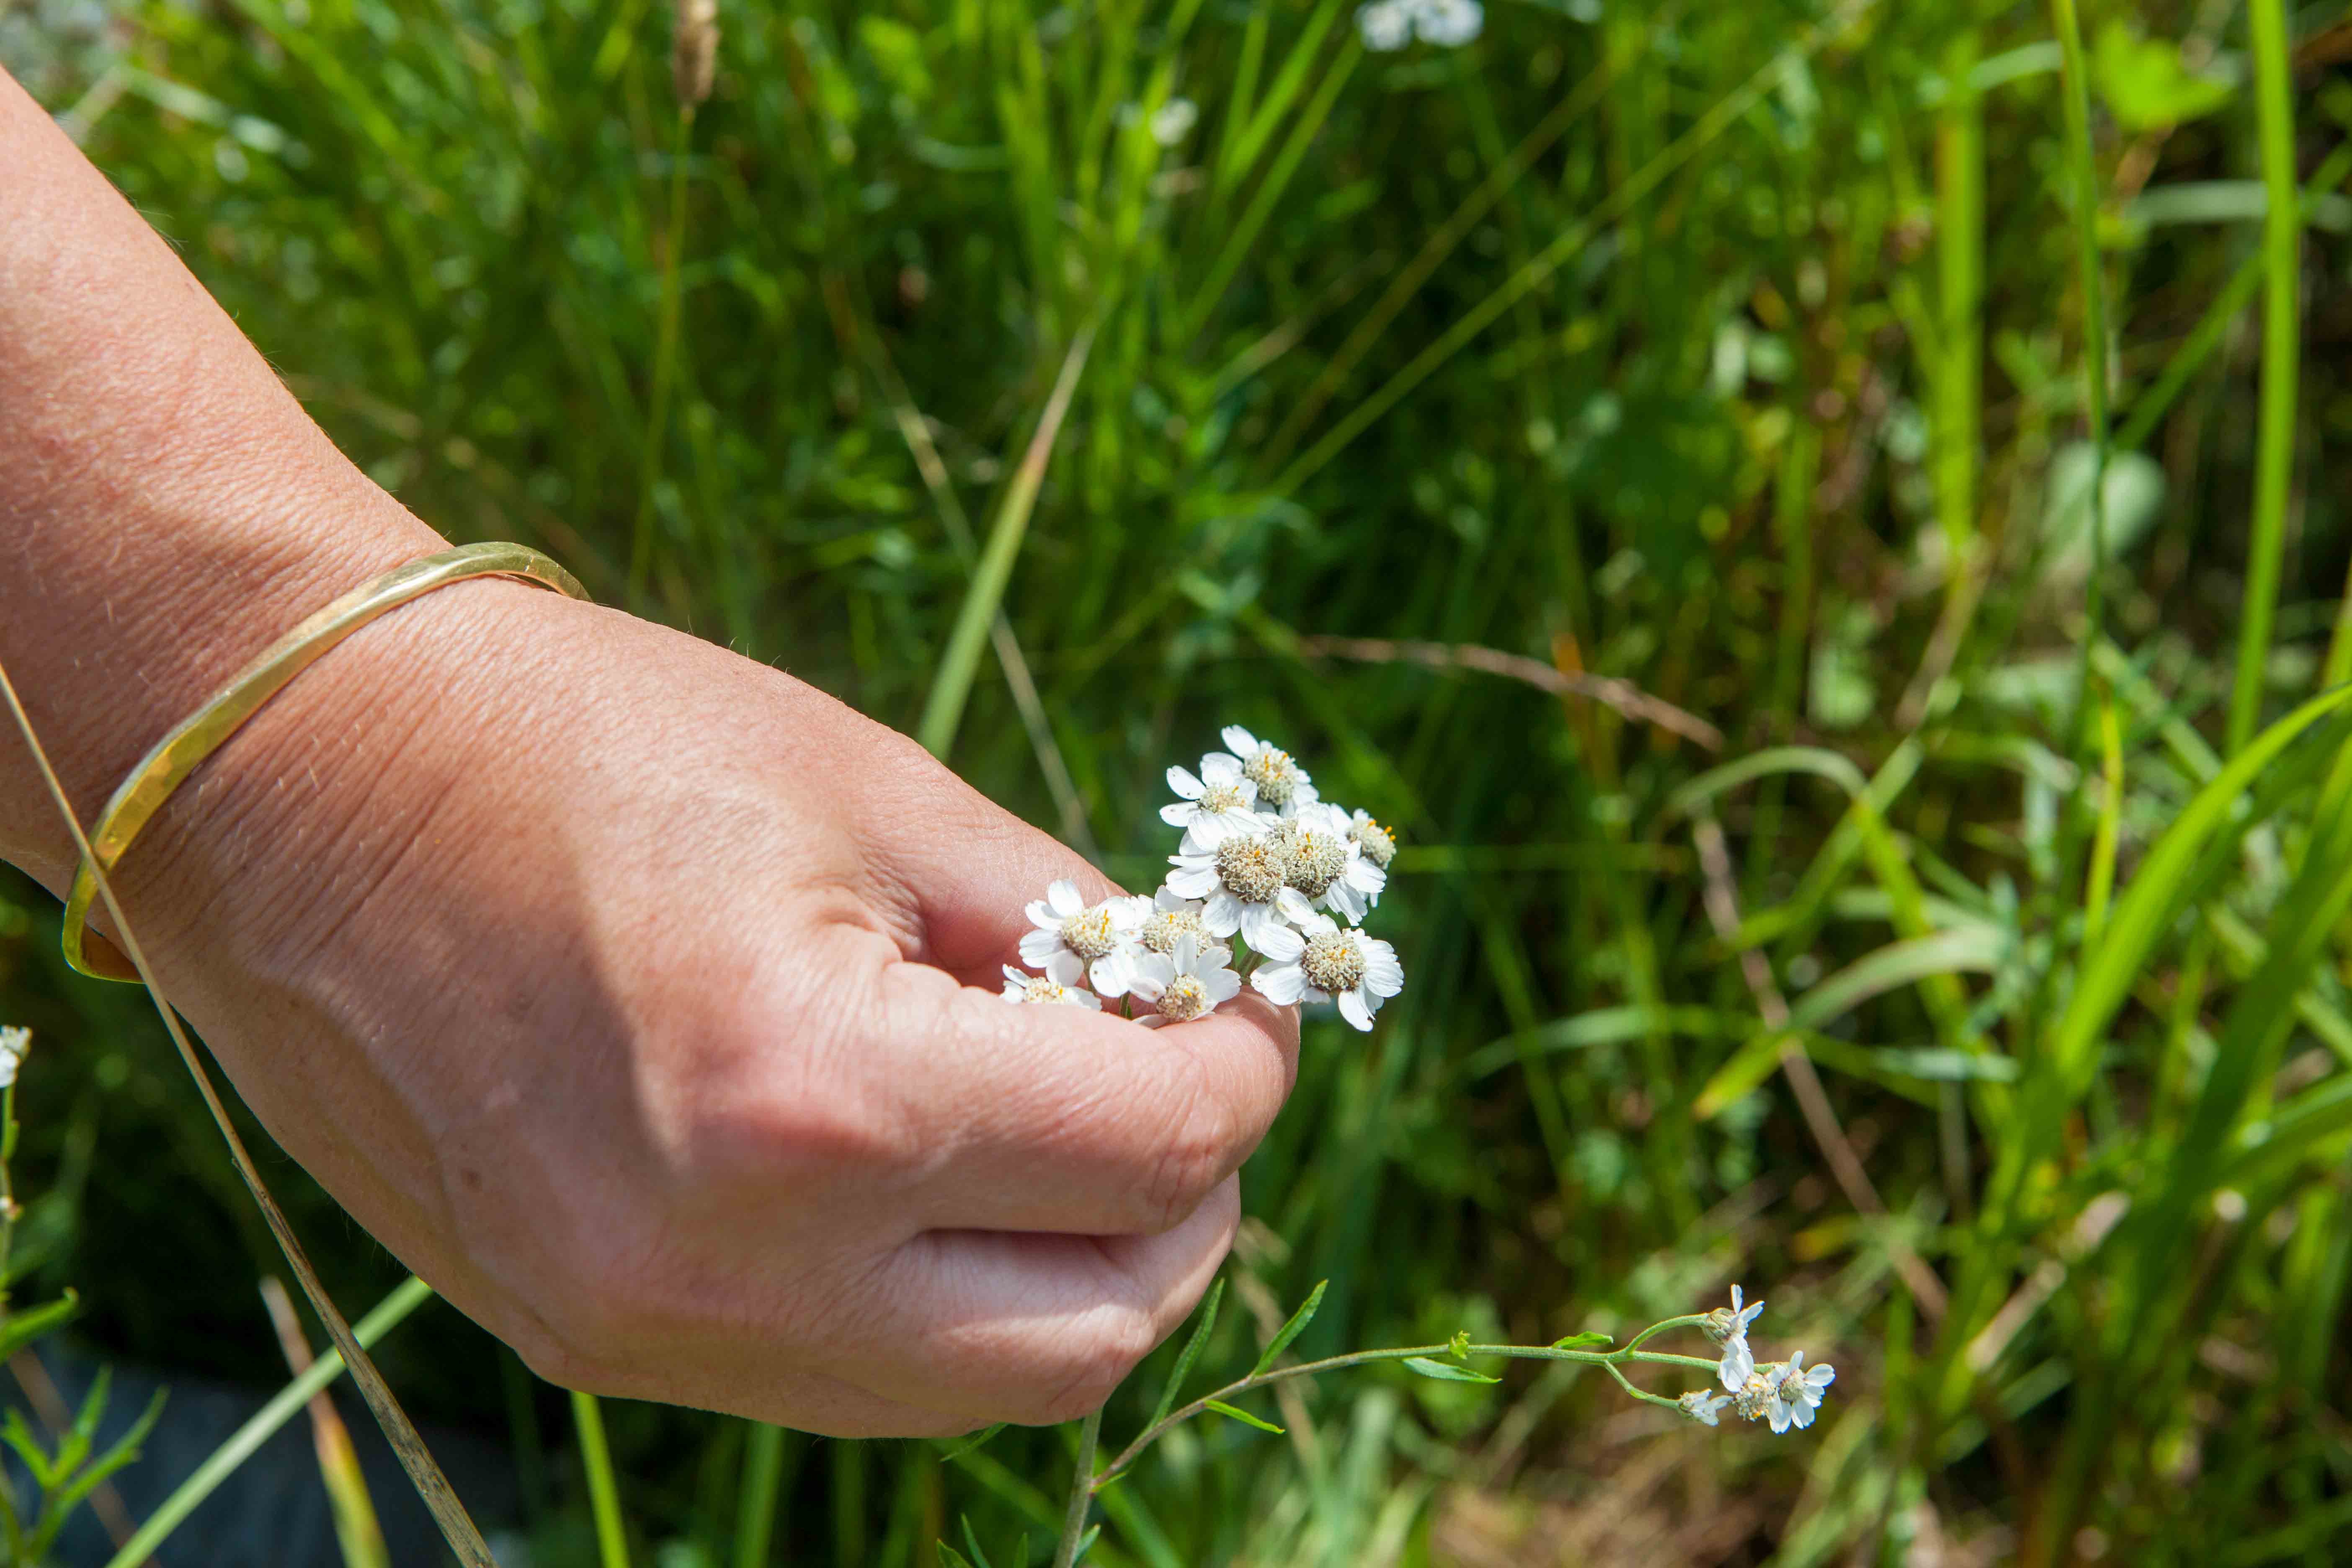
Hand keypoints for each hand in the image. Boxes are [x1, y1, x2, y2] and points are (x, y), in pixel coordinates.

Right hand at [97, 580, 1299, 1435]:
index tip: (1243, 1000)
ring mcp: (647, 1334)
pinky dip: (937, 1294)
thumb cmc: (589, 743)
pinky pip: (845, 1375)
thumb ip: (1056, 932)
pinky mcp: (593, 1342)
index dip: (1242, 1065)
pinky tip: (934, 1172)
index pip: (1151, 1155)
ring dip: (1068, 1268)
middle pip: (1090, 1335)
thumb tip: (1178, 1011)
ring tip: (1066, 1125)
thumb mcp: (873, 795)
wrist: (298, 786)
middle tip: (1182, 1079)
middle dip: (1184, 1207)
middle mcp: (732, 1271)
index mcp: (812, 1101)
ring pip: (975, 1388)